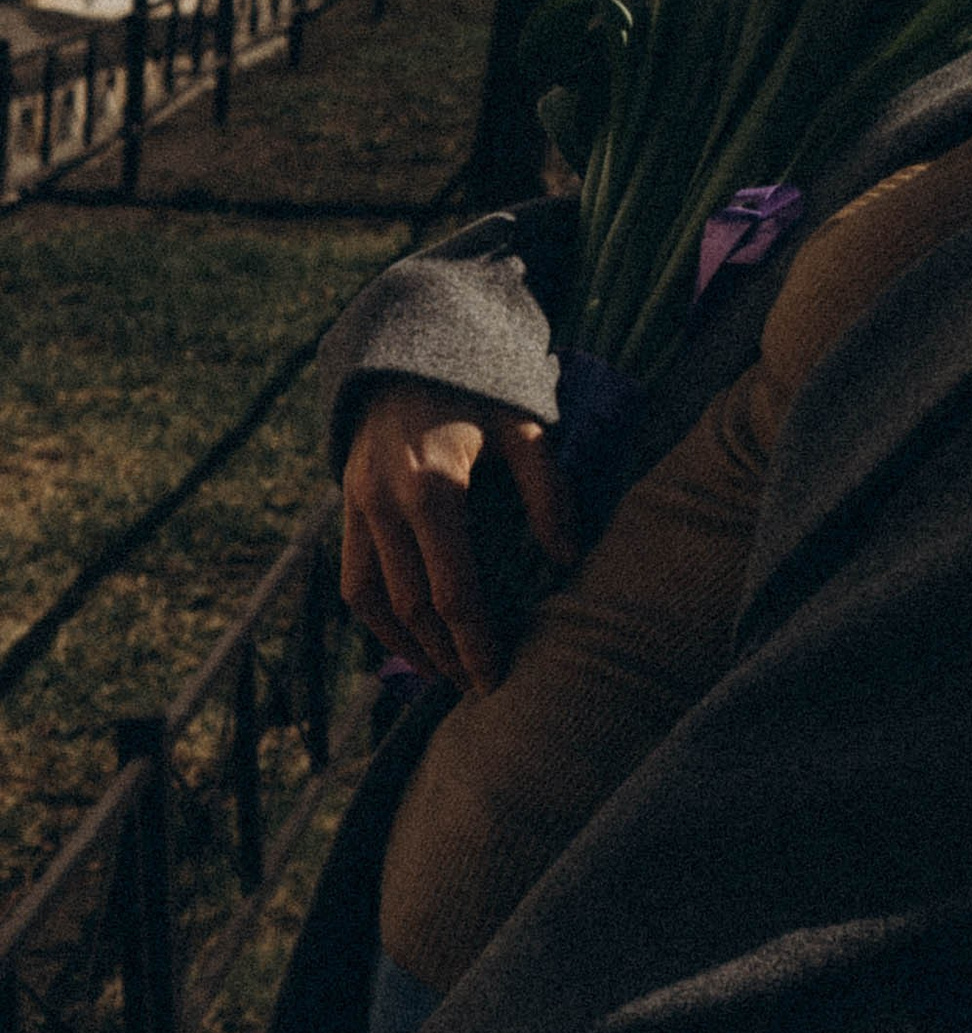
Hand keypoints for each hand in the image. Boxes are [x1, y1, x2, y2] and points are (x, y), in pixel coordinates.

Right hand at [338, 379, 578, 695]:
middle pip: (412, 605)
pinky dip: (374, 615)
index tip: (496, 679)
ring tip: (441, 673)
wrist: (407, 345)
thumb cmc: (478, 386)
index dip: (474, 642)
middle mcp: (386, 502)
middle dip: (445, 654)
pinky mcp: (344, 503)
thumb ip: (549, 492)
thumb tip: (566, 558)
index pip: (453, 591)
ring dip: (403, 645)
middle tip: (477, 688)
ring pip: (370, 600)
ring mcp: (357, 503)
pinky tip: (405, 635)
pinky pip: (351, 575)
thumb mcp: (525, 426)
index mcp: (434, 487)